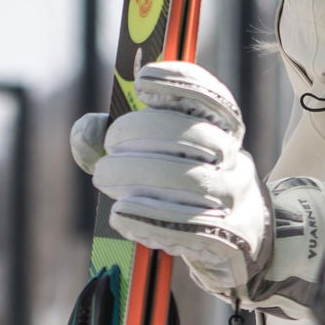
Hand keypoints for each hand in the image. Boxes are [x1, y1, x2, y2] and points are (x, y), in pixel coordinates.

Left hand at [71, 61, 267, 294]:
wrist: (238, 244)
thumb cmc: (186, 195)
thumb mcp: (159, 161)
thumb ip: (118, 142)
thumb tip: (85, 128)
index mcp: (222, 132)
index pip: (212, 99)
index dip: (181, 84)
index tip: (142, 80)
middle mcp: (234, 160)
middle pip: (196, 137)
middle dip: (146, 131)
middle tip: (110, 144)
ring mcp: (234, 200)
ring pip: (192, 180)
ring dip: (141, 174)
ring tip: (104, 177)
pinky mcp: (229, 239)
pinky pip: (191, 227)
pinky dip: (151, 218)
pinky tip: (120, 214)